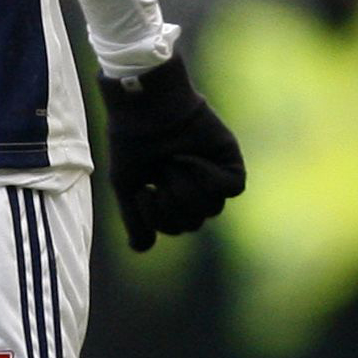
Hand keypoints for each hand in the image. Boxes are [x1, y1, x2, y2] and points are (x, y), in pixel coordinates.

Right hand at [98, 52, 246, 249]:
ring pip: (212, 208)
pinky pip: (232, 187)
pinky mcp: (229, 160)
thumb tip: (142, 249)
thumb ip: (135, 219)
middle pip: (193, 222)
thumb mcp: (125, 185)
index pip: (173, 227)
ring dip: (188, 187)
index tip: (144, 190)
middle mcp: (193, 188)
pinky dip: (210, 178)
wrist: (145, 108)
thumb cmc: (131, 143)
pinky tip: (192, 159)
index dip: (158, 218)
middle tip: (161, 171)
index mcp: (169, 195)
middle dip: (173, 202)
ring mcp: (213, 175)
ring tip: (174, 161)